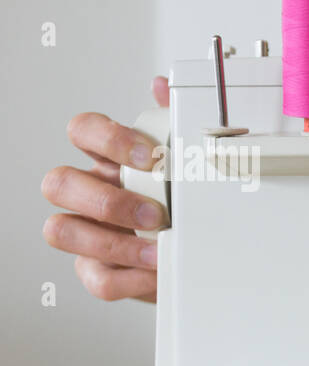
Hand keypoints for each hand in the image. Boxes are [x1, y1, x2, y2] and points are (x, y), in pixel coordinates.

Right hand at [41, 76, 169, 302]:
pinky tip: (156, 273)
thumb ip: (173, 124)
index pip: (83, 131)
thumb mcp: (186, 164)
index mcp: (107, 160)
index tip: (150, 155)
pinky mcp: (98, 270)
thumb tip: (163, 87)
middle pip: (58, 183)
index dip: (108, 138)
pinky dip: (129, 278)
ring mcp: (88, 233)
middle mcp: (88, 194)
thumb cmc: (180, 203)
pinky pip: (96, 277)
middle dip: (106, 199)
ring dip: (111, 241)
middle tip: (156, 212)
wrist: (193, 252)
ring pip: (61, 230)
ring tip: (156, 249)